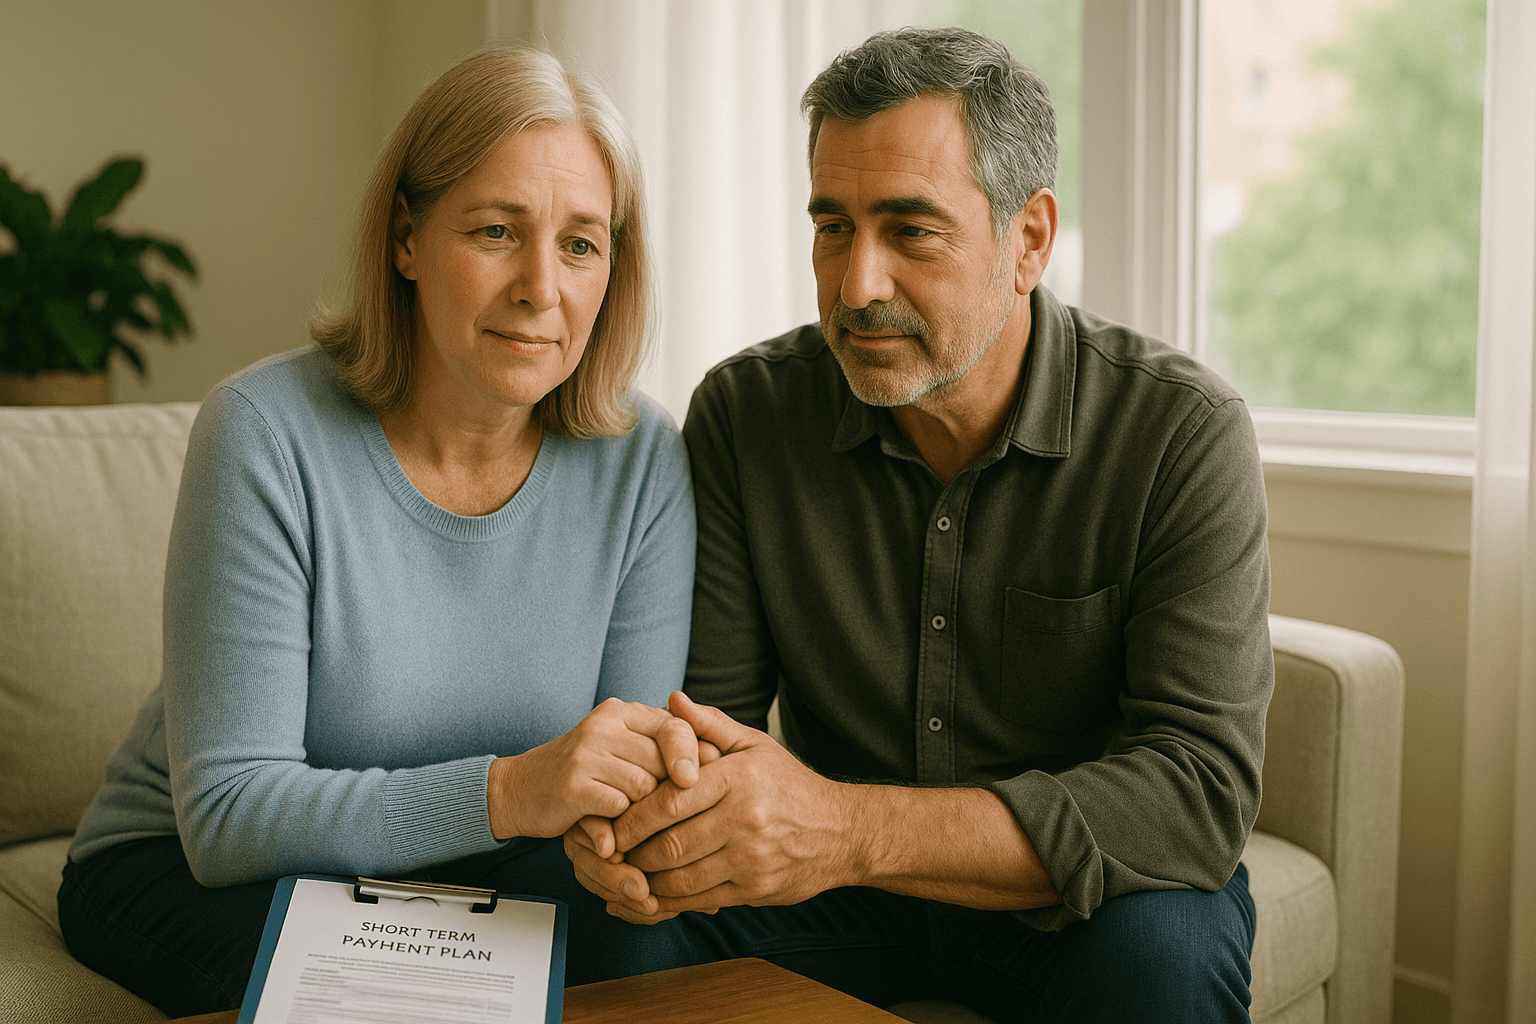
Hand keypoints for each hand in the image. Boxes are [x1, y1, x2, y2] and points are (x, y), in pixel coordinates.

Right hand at [488, 697, 702, 840]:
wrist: (519, 790)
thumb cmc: (583, 774)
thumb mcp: (621, 750)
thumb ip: (660, 747)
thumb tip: (717, 755)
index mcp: (621, 712)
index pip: (674, 727)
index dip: (693, 755)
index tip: (700, 781)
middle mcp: (604, 725)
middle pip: (662, 764)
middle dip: (664, 793)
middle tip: (655, 814)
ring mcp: (587, 752)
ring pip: (644, 789)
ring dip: (640, 813)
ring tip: (626, 821)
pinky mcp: (574, 783)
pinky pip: (618, 809)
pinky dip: (617, 826)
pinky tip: (608, 832)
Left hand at [567, 691, 861, 921]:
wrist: (841, 831)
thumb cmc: (790, 785)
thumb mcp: (755, 746)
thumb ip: (710, 724)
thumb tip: (672, 700)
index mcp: (738, 778)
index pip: (671, 802)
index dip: (632, 818)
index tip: (610, 824)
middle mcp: (745, 818)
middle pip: (670, 844)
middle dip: (631, 853)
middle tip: (606, 854)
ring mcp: (751, 857)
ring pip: (681, 877)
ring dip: (645, 880)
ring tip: (623, 875)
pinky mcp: (756, 888)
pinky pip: (701, 899)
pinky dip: (670, 901)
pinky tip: (652, 895)